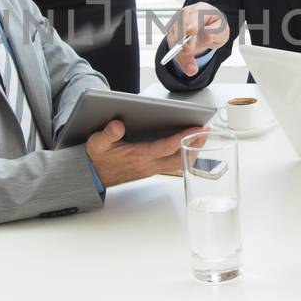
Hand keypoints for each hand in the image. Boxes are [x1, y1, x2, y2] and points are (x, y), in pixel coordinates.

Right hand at [85, 119, 205, 186]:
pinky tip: (188, 145)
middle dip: (195, 144)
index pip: (167, 147)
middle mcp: (148, 165)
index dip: (184, 137)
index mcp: (138, 156)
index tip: (198, 128)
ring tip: (202, 136)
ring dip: (192, 150)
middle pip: (179, 157)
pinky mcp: (151, 169)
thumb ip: (107, 134)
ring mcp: (151, 169)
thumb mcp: (97, 143)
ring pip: (178, 162)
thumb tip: (118, 125)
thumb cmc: (96, 158)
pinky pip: (172, 164)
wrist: (92, 176)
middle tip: (207, 130)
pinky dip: (183, 154)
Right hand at [166, 2, 230, 75]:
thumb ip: (214, 33)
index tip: (190, 31)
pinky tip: (188, 67)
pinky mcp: (172, 35)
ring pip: (176, 41)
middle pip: (181, 27)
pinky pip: (174, 49)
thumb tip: (207, 36)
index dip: (192, 23)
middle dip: (183, 40)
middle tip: (187, 51)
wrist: (207, 30)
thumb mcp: (221, 31)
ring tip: (192, 68)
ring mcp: (177, 24)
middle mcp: (186, 14)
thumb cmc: (214, 27)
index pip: (194, 15)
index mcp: (201, 9)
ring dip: (183, 56)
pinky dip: (181, 60)